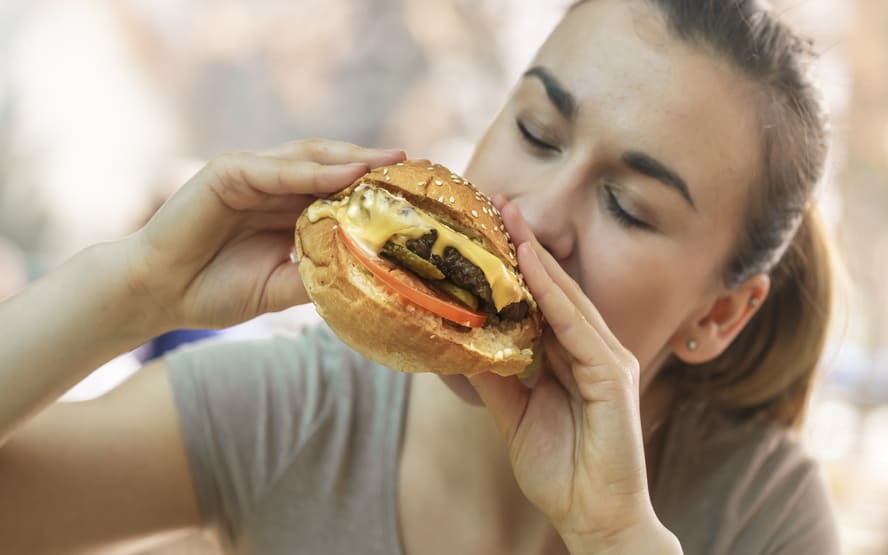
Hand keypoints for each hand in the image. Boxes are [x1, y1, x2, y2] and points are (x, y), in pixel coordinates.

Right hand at [127, 140, 404, 329]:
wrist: (161, 295)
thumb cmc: (216, 292)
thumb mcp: (283, 286)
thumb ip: (319, 274)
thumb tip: (372, 278)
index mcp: (286, 210)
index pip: (336, 190)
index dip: (371, 189)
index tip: (411, 194)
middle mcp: (272, 187)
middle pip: (330, 167)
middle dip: (370, 164)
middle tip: (410, 164)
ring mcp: (250, 175)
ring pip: (308, 159)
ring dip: (348, 159)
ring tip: (386, 162)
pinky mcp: (226, 172)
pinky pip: (275, 169)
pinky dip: (311, 171)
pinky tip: (345, 173)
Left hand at [469, 198, 679, 553]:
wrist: (593, 517)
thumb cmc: (562, 470)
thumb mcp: (515, 416)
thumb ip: (497, 379)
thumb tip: (464, 347)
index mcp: (574, 359)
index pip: (544, 302)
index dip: (518, 266)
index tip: (490, 231)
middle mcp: (594, 351)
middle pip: (558, 289)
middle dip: (526, 248)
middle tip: (498, 205)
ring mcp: (607, 361)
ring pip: (568, 299)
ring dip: (537, 259)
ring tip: (509, 221)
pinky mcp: (613, 377)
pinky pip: (578, 328)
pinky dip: (554, 296)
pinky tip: (531, 266)